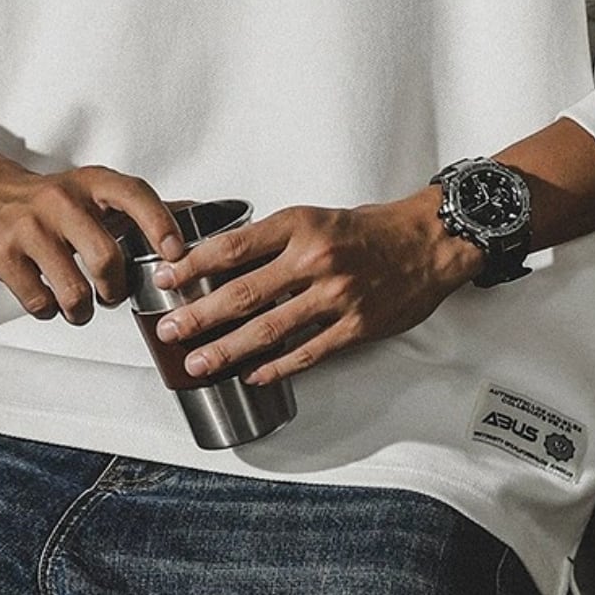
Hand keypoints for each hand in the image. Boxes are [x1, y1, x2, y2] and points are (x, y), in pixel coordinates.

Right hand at [0, 117, 183, 323]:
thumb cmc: (52, 199)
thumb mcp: (96, 191)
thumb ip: (142, 206)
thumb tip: (196, 212)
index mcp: (92, 183)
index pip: (135, 195)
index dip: (160, 224)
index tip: (175, 253)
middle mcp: (62, 201)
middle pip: (105, 256)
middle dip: (115, 287)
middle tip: (113, 293)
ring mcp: (29, 228)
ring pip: (72, 289)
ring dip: (83, 309)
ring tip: (81, 305)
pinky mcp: (3, 256)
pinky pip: (39, 301)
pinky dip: (50, 310)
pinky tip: (50, 298)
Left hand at [149, 188, 484, 385]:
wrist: (428, 241)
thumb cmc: (370, 230)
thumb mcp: (316, 219)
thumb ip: (275, 241)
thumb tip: (224, 263)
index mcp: (301, 226)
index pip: (233, 247)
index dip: (194, 265)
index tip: (166, 278)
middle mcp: (315, 259)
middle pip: (242, 293)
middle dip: (199, 316)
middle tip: (169, 331)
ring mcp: (336, 296)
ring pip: (268, 329)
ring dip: (227, 350)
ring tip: (198, 362)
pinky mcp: (356, 327)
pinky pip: (307, 353)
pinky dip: (275, 367)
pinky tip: (251, 375)